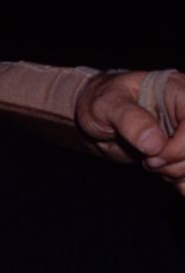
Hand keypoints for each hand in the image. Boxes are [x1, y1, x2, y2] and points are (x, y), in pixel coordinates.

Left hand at [75, 68, 183, 187]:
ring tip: (148, 162)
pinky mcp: (183, 151)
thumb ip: (130, 120)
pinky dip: (181, 182)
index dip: (181, 146)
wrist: (96, 120)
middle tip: (148, 161)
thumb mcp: (106, 105)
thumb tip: (155, 143)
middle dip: (176, 163)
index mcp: (179, 90)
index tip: (152, 154)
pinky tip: (162, 174)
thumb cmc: (101, 103)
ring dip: (175, 173)